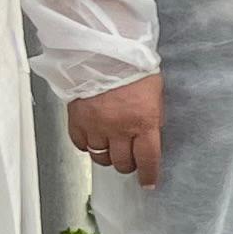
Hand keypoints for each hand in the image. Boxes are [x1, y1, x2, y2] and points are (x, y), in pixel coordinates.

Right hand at [67, 73, 162, 190]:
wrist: (103, 51)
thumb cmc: (134, 67)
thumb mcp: (155, 94)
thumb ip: (152, 119)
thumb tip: (150, 137)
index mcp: (144, 122)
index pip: (148, 160)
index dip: (148, 175)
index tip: (148, 182)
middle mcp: (119, 129)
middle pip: (122, 163)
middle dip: (128, 164)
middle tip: (129, 158)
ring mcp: (96, 126)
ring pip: (101, 158)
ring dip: (108, 157)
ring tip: (111, 147)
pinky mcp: (77, 121)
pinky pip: (81, 145)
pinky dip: (87, 145)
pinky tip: (94, 137)